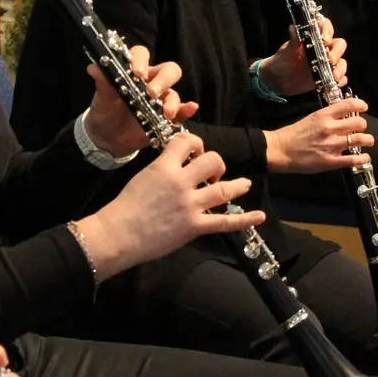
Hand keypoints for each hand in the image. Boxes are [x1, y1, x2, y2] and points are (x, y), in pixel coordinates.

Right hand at [76, 134, 265, 275]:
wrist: (117, 234)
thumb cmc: (124, 207)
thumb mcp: (142, 177)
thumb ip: (163, 169)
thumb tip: (176, 166)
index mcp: (164, 167)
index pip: (187, 142)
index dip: (195, 143)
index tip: (195, 150)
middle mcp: (181, 182)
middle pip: (212, 161)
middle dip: (216, 164)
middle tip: (213, 172)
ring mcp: (190, 205)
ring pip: (223, 189)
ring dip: (237, 185)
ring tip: (244, 184)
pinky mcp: (194, 227)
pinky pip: (224, 222)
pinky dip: (244, 220)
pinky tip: (259, 216)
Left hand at [85, 44, 198, 155]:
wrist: (107, 139)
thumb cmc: (104, 112)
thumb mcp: (101, 99)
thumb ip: (102, 83)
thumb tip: (94, 67)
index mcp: (134, 72)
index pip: (142, 55)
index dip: (141, 60)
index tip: (136, 72)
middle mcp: (151, 82)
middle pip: (168, 70)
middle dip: (163, 80)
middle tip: (152, 93)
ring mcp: (160, 100)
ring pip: (173, 92)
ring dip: (172, 101)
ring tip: (166, 113)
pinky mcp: (166, 117)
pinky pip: (181, 111)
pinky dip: (186, 109)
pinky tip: (190, 109)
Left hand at [261, 17, 347, 95]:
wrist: (277, 80)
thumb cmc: (281, 61)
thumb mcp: (286, 51)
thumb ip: (293, 40)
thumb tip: (293, 27)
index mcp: (313, 38)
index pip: (326, 28)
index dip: (328, 31)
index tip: (325, 39)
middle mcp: (323, 49)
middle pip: (339, 45)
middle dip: (337, 52)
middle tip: (330, 59)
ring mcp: (326, 64)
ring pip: (341, 62)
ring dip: (341, 68)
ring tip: (334, 76)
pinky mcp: (327, 77)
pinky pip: (340, 78)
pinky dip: (341, 80)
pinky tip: (336, 83)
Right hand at [265, 97, 373, 173]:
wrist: (280, 150)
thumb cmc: (294, 133)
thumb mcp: (311, 118)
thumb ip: (328, 116)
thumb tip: (343, 115)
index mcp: (324, 115)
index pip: (349, 104)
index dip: (361, 105)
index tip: (364, 107)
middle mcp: (330, 128)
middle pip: (359, 122)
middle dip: (363, 125)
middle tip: (360, 129)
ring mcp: (332, 145)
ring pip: (360, 140)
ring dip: (368, 140)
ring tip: (368, 141)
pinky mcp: (331, 161)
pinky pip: (354, 159)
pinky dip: (363, 158)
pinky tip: (364, 157)